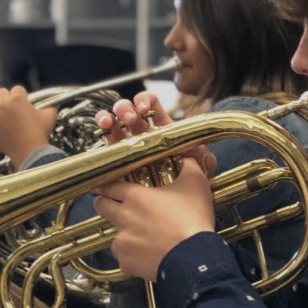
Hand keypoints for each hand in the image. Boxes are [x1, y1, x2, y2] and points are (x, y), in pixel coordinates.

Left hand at [0, 86, 56, 167]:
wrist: (30, 152)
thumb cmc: (39, 133)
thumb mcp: (50, 116)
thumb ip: (50, 106)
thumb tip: (52, 105)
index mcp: (18, 98)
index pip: (17, 89)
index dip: (21, 96)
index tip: (24, 103)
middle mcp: (3, 104)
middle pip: (1, 93)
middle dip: (6, 99)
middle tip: (12, 109)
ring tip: (0, 115)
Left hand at [94, 157, 214, 280]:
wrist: (194, 257)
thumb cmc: (193, 218)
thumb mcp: (195, 183)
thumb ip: (188, 165)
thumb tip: (187, 158)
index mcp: (135, 196)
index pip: (109, 185)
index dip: (106, 184)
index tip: (103, 185)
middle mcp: (123, 217)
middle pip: (101, 206)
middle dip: (104, 204)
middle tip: (114, 205)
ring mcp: (123, 241)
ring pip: (113, 235)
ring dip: (122, 234)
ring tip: (138, 237)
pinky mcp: (127, 263)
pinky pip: (123, 259)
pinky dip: (131, 258)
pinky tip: (145, 257)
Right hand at [96, 91, 216, 174]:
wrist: (170, 206)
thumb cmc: (182, 182)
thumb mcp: (197, 169)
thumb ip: (203, 161)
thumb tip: (207, 158)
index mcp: (158, 126)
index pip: (149, 102)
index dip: (144, 100)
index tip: (143, 108)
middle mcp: (139, 131)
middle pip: (127, 108)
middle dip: (125, 108)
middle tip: (130, 120)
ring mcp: (124, 143)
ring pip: (111, 121)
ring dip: (108, 117)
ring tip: (108, 123)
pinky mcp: (112, 158)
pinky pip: (102, 143)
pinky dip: (100, 135)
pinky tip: (101, 136)